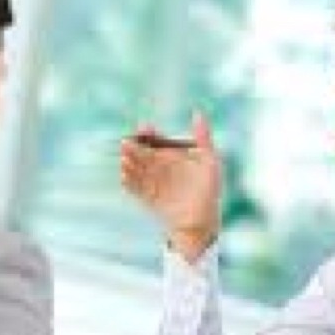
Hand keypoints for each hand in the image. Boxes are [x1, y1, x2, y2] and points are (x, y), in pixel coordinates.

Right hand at [120, 113, 221, 261]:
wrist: (201, 222)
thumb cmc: (209, 190)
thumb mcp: (210, 161)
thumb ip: (203, 138)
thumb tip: (198, 112)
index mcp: (172, 156)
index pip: (157, 141)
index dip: (149, 134)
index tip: (144, 127)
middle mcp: (160, 167)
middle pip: (143, 154)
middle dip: (134, 148)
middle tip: (126, 143)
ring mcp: (152, 183)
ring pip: (136, 170)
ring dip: (129, 164)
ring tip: (124, 160)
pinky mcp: (148, 198)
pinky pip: (135, 189)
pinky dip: (129, 183)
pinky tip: (124, 176)